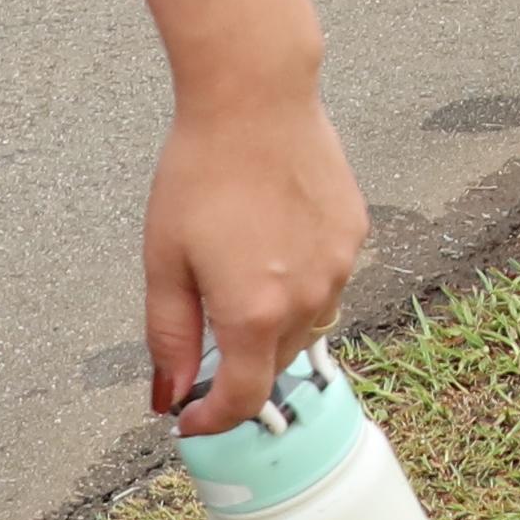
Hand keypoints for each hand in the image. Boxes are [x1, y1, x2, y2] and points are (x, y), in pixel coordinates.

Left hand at [141, 76, 371, 433]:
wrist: (256, 99)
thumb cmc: (201, 172)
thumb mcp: (164, 260)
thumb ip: (170, 336)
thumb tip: (170, 393)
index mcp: (253, 314)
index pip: (242, 399)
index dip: (214, 420)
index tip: (192, 419)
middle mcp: (306, 299)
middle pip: (275, 363)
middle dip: (240, 366)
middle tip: (207, 341)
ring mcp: (338, 266)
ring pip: (308, 324)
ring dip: (275, 325)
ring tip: (240, 276)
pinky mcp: (355, 234)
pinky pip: (328, 281)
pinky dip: (300, 282)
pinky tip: (272, 240)